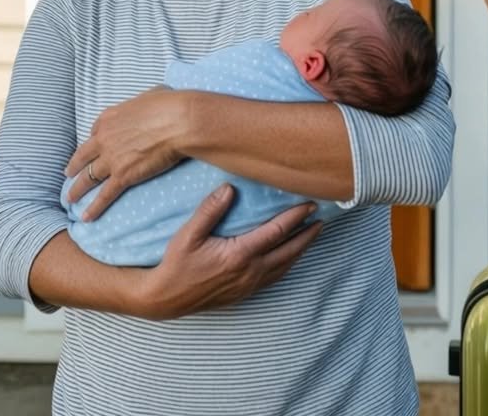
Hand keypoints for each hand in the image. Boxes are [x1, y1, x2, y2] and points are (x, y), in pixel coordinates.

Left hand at [65, 86, 186, 218]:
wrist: (178, 122)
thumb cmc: (170, 105)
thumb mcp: (152, 95)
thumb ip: (145, 103)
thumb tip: (153, 102)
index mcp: (110, 117)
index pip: (95, 131)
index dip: (94, 140)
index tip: (93, 146)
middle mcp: (105, 138)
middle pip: (83, 156)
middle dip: (74, 166)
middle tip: (68, 174)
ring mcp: (111, 159)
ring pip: (88, 178)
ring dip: (77, 190)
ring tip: (70, 199)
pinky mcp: (122, 176)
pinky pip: (104, 195)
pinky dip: (94, 207)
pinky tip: (86, 217)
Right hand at [136, 184, 322, 318]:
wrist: (165, 299)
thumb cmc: (176, 264)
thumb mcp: (188, 234)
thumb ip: (210, 210)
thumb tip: (229, 188)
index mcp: (239, 255)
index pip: (277, 232)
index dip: (296, 217)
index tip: (310, 204)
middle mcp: (250, 272)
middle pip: (289, 251)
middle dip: (307, 234)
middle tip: (322, 219)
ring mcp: (249, 284)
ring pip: (285, 266)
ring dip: (301, 249)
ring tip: (312, 235)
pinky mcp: (244, 292)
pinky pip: (275, 277)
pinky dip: (288, 264)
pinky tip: (290, 257)